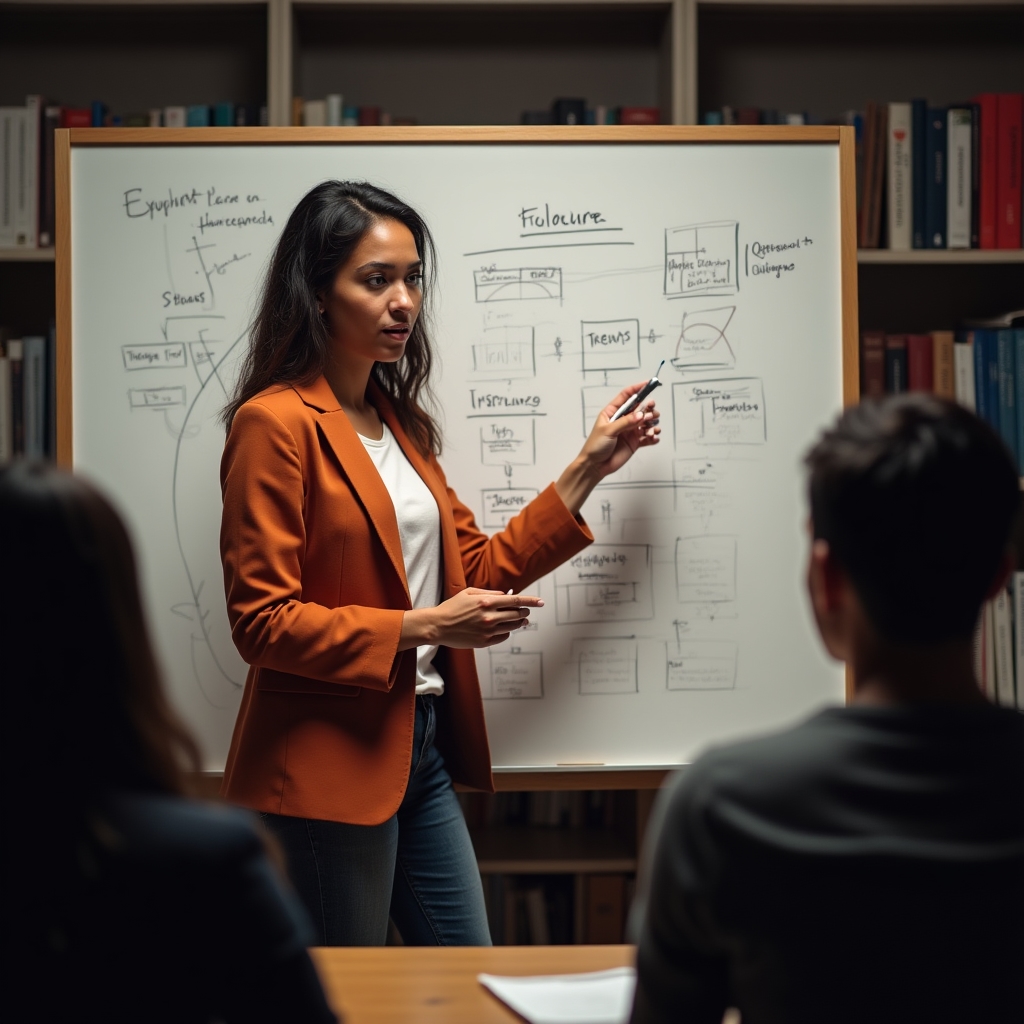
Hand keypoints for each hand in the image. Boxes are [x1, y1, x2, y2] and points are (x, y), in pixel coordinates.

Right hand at [400, 588, 542, 650]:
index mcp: (486, 602)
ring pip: (512, 626)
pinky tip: (505, 628)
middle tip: (526, 611)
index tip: (541, 602)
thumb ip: (489, 593)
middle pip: (517, 614)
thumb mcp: (469, 593)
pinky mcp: (484, 642)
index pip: (516, 601)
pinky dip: (507, 631)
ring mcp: (488, 631)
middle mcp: (489, 616)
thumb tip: (505, 595)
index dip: (531, 601)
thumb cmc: (452, 607)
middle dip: (525, 612)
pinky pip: (503, 637)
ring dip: (519, 622)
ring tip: (521, 620)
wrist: (438, 626)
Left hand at [584, 383, 661, 477]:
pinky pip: (647, 437)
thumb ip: (625, 422)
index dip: (638, 389)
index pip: (627, 396)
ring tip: (650, 429)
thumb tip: (640, 414)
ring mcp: (630, 431)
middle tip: (652, 412)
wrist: (595, 466)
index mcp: (613, 412)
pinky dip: (652, 437)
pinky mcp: (634, 442)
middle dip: (648, 408)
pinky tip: (653, 438)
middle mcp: (623, 420)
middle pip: (640, 408)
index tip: (649, 384)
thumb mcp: (608, 431)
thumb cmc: (595, 446)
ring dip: (652, 423)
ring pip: (646, 422)